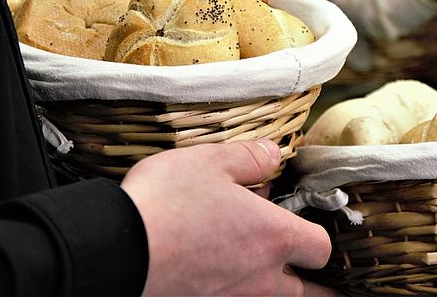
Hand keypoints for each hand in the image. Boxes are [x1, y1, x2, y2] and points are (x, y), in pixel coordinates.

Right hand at [121, 139, 331, 295]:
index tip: (305, 226)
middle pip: (302, 290)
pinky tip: (218, 273)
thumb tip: (273, 153)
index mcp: (274, 237)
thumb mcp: (211, 162)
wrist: (116, 251)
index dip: (317, 236)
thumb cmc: (166, 202)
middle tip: (306, 272)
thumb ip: (249, 158)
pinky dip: (233, 291)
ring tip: (259, 273)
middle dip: (304, 280)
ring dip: (270, 287)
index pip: (321, 248)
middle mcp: (260, 277)